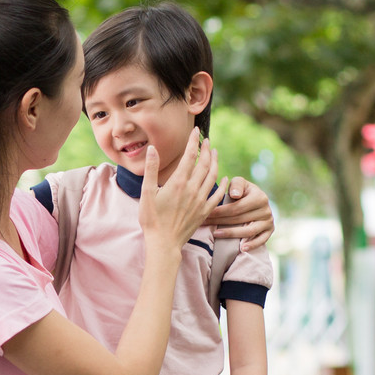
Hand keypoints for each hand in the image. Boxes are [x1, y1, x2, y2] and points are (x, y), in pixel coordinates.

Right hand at [137, 130, 220, 251]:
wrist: (164, 243)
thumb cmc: (152, 219)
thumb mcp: (147, 193)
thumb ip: (151, 169)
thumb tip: (152, 149)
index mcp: (178, 182)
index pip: (189, 156)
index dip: (193, 141)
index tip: (195, 131)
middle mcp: (193, 189)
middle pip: (204, 163)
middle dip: (207, 149)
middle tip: (207, 140)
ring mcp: (201, 200)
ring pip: (213, 176)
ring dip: (215, 162)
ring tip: (215, 153)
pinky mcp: (205, 211)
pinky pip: (218, 195)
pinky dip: (224, 185)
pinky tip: (227, 179)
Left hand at [208, 178, 274, 249]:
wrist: (256, 199)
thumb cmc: (242, 191)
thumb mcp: (239, 183)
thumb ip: (236, 185)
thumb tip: (235, 195)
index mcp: (259, 197)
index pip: (236, 207)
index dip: (220, 211)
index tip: (206, 214)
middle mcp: (266, 210)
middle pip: (240, 219)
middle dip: (220, 222)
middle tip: (204, 223)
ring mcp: (269, 221)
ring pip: (249, 231)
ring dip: (231, 234)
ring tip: (215, 234)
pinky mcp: (270, 230)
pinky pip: (262, 240)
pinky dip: (252, 245)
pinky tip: (241, 248)